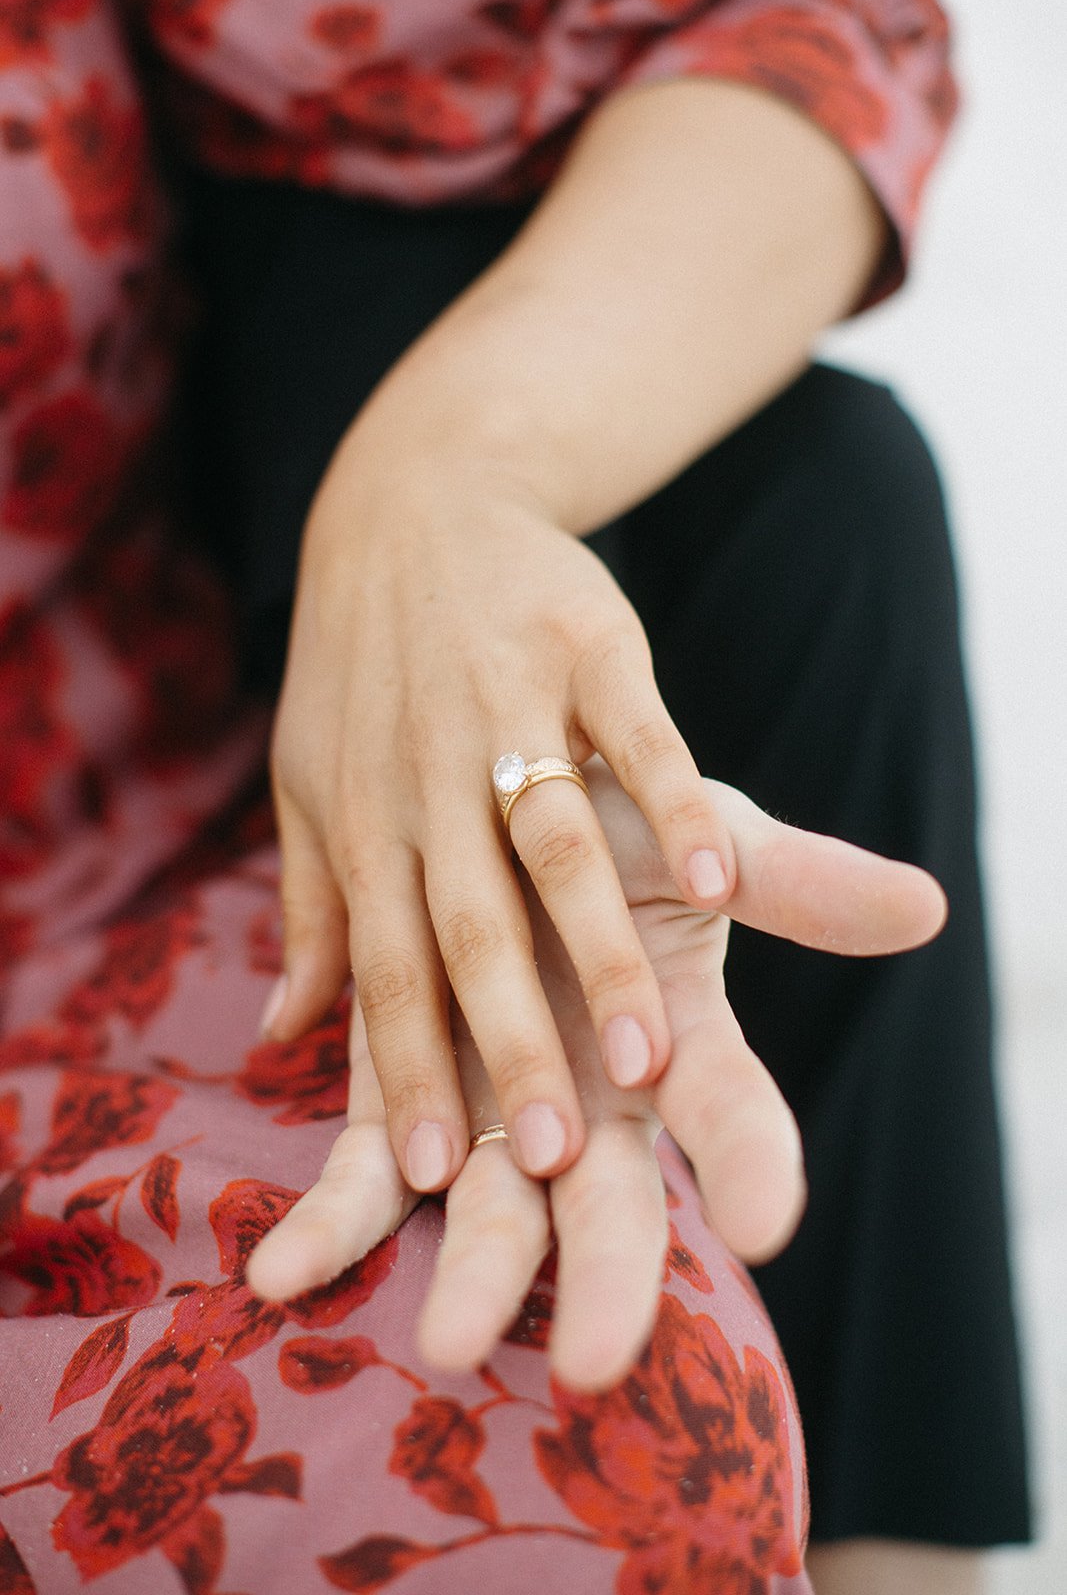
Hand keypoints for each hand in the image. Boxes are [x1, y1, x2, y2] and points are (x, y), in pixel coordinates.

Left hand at [247, 761, 944, 1390]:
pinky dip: (327, 1224)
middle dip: (604, 1279)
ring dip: (466, 1274)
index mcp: (673, 1042)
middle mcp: (591, 1097)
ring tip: (437, 1342)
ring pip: (487, 1208)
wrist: (495, 801)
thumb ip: (797, 881)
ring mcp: (493, 1107)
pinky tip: (278, 1278)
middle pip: (609, 1202)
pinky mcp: (398, 1095)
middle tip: (591, 1362)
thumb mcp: (705, 840)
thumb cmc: (613, 822)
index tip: (767, 1218)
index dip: (750, 1163)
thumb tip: (926, 908)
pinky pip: (362, 1172)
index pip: (733, 1113)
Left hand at [263, 432, 737, 1192]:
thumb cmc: (362, 669)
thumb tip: (280, 1034)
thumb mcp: (309, 783)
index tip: (430, 1174)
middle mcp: (430, 777)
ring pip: (552, 850)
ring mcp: (510, 708)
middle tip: (546, 1162)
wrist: (418, 494)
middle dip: (506, 1047)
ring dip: (597, 955)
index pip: (384, 966)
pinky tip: (715, 889)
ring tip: (644, 1061)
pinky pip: (637, 742)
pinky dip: (670, 811)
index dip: (405, 1068)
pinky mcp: (589, 650)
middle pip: (468, 929)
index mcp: (367, 822)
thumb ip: (309, 909)